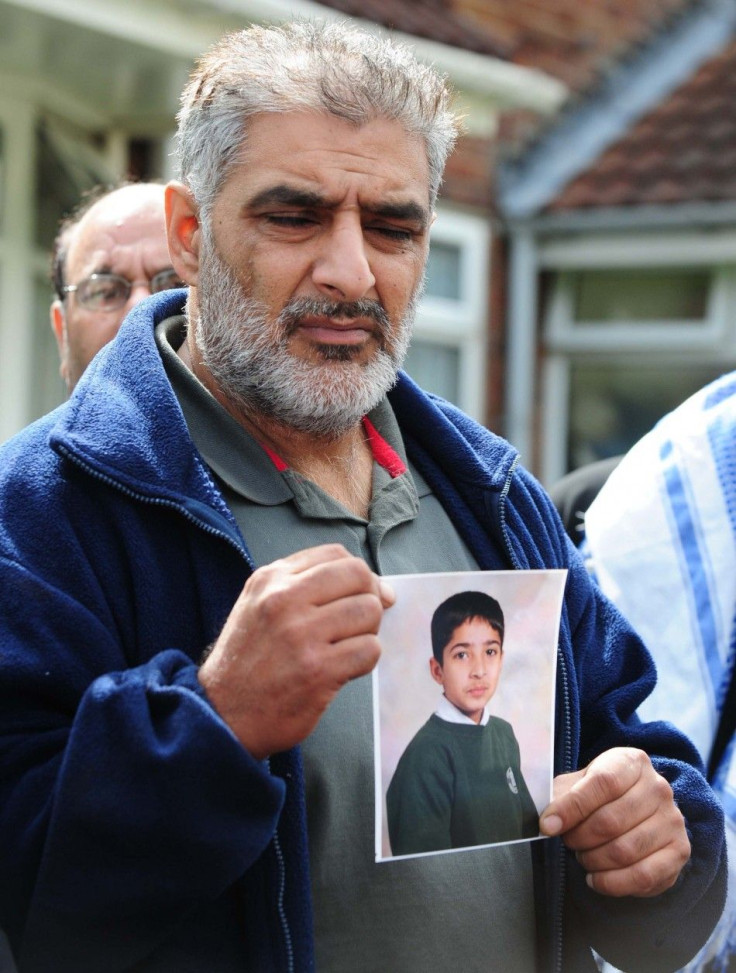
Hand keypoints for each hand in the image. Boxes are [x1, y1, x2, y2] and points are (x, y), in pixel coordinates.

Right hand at [198, 544, 393, 759]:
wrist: (222, 714)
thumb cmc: (245, 662)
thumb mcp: (257, 605)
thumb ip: (301, 584)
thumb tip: (368, 582)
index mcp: (271, 580)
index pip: (335, 554)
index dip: (360, 573)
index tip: (366, 590)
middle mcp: (284, 600)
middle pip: (358, 576)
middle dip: (372, 596)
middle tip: (363, 619)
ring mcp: (301, 635)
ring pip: (368, 611)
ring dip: (369, 630)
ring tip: (348, 645)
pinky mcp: (318, 670)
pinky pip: (369, 649)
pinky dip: (365, 658)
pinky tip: (346, 667)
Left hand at [539, 747, 690, 897]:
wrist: (639, 810)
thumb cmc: (600, 795)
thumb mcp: (578, 784)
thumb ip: (561, 797)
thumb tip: (546, 821)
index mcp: (632, 762)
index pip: (602, 783)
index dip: (571, 807)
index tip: (548, 825)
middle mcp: (659, 787)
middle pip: (611, 820)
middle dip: (580, 837)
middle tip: (569, 842)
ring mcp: (673, 820)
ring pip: (625, 850)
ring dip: (594, 860)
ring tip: (583, 857)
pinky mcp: (680, 851)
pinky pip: (643, 875)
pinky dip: (612, 883)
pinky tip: (596, 878)